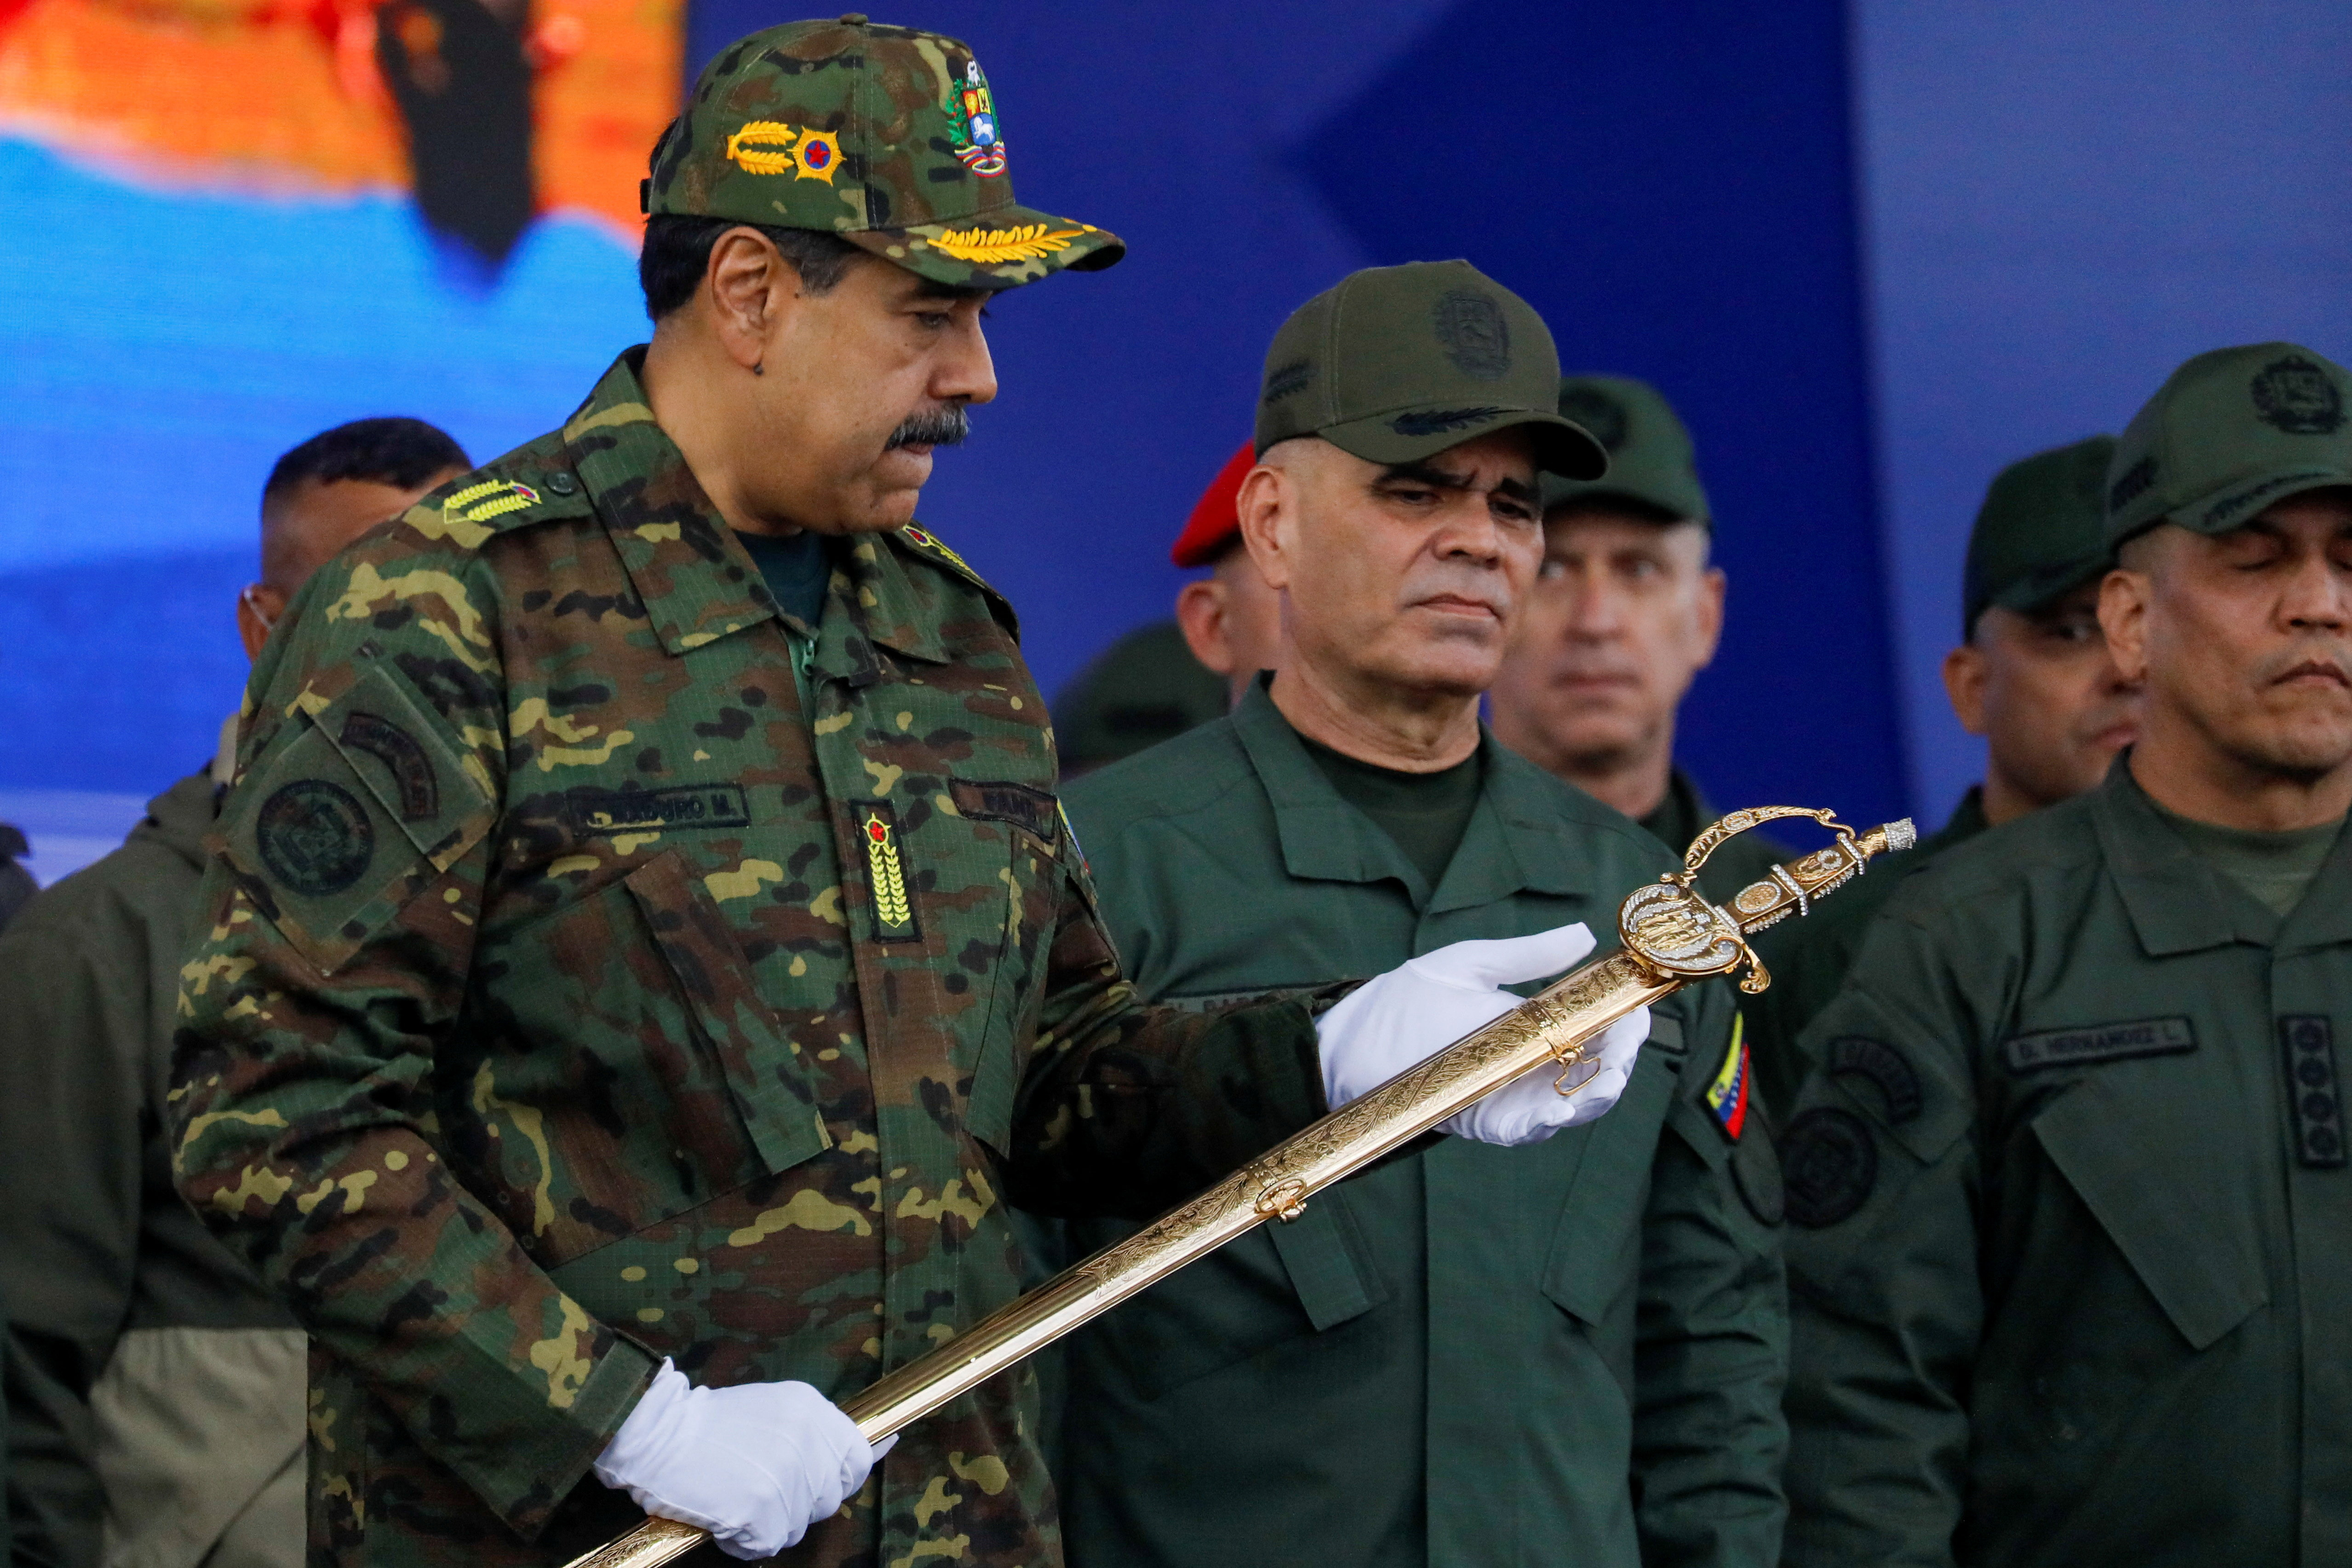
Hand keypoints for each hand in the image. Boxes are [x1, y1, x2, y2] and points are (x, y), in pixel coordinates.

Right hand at [594, 1360, 892, 1559]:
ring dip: (769, 1523)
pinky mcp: (760, 1509)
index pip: (857, 1457)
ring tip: (734, 1498)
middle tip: (759, 1489)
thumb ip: (815, 1430)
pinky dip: (744, 1541)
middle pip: (827, 1499)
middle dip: (798, 1504)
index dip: (841, 1478)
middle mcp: (806, 1442)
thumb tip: (881, 1445)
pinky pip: (767, 1544)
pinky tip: (724, 1518)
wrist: (656, 1433)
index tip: (820, 1484)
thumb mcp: (775, 1407)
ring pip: (797, 1526)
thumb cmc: (708, 1425)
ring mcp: (784, 1478)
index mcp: (811, 1411)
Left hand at [1313, 924, 1649, 1146]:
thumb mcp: (1471, 965)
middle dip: (1621, 1058)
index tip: (1638, 1003)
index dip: (1624, 1020)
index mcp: (1533, 1027)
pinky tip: (1567, 1105)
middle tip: (1627, 1043)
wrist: (1347, 1040)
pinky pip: (1530, 1130)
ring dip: (1598, 1093)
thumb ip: (1526, 956)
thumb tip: (1583, 934)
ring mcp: (1511, 1097)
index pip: (1595, 1028)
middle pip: (1596, 1070)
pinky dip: (1554, 1119)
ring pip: (1574, 1105)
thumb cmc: (1404, 1001)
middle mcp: (1530, 1066)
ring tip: (1610, 1075)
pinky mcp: (1486, 1123)